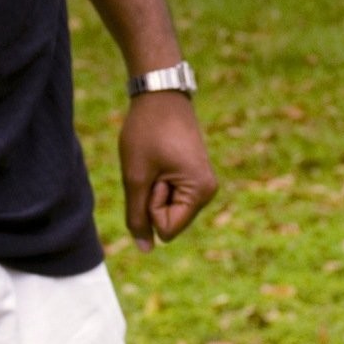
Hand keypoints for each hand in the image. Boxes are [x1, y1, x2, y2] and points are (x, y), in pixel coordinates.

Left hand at [117, 93, 216, 252]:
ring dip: (153, 188)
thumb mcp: (135, 177)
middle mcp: (208, 191)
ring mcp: (202, 183)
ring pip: (167, 209)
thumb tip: (145, 250)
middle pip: (168, 221)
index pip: (166, 230)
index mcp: (201, 192)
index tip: (154, 173)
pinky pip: (169, 195)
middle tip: (155, 163)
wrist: (160, 93)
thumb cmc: (147, 132)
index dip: (150, 205)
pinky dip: (157, 180)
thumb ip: (137, 217)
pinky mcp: (194, 175)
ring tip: (157, 159)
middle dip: (152, 197)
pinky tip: (161, 157)